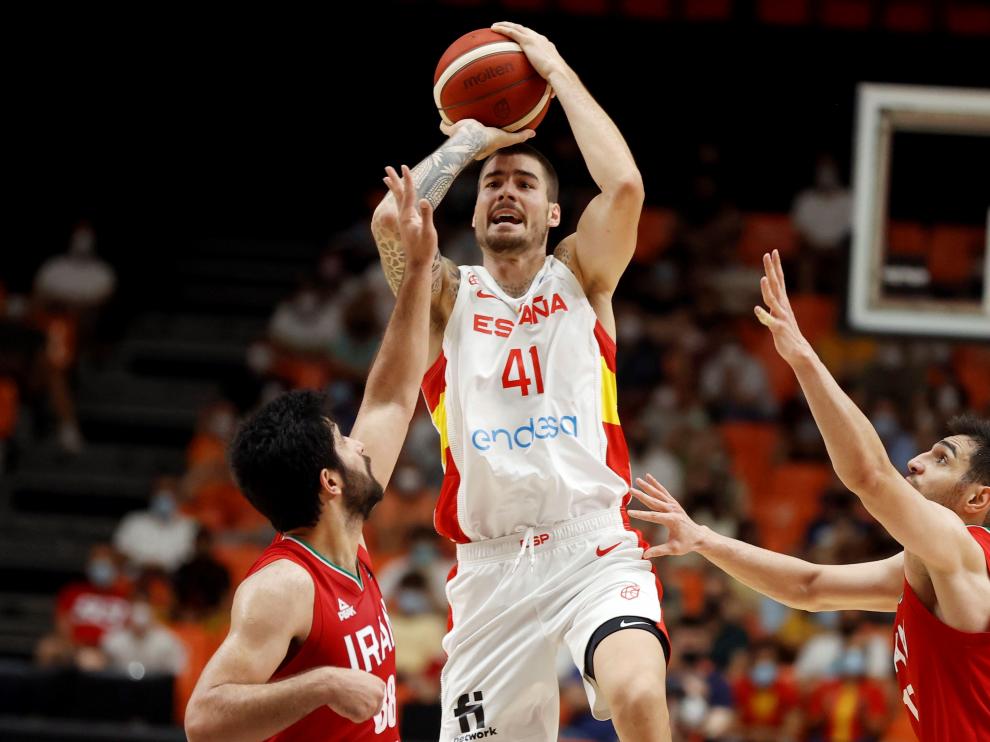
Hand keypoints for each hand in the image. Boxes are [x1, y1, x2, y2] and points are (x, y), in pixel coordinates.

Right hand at [325, 667, 385, 722]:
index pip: (379, 699)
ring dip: (357, 712)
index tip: (359, 697)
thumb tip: (371, 695)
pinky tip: (346, 705)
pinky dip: (351, 715)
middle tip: (352, 701)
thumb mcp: (363, 678)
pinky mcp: (364, 714)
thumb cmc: (344, 679)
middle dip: (365, 709)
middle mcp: (380, 694)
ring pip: (366, 715)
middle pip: (375, 709)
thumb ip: (371, 687)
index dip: (367, 700)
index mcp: (380, 685)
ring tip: (348, 700)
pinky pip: (358, 719)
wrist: (333, 683)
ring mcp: (373, 705)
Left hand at [383, 164, 436, 269]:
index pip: (408, 193)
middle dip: (394, 180)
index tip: (404, 167)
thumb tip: (423, 200)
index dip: (407, 179)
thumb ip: (426, 216)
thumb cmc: (425, 249)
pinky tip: (400, 198)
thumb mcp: (428, 232)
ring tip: (386, 179)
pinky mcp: (408, 224)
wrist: (418, 263)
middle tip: (387, 167)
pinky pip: (402, 206)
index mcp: (408, 216)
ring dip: (394, 188)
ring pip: (398, 200)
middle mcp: (404, 216)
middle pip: (398, 194)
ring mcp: (405, 220)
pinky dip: (400, 198)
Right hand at [439, 118, 534, 158]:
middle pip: (467, 135)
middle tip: (471, 121)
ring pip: (455, 131)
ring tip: (456, 114)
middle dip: (468, 129)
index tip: (485, 130)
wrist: (472, 138)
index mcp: (480, 145)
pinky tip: (442, 110)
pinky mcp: (449, 130)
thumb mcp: (506, 138)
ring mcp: (457, 137)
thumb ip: (518, 136)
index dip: (482, 136)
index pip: (481, 139)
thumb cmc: (488, 141)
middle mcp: (468, 142)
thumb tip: (533, 133)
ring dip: (455, 125)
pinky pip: (444, 126)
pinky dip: (443, 122)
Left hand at [491, 22, 564, 80]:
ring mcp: (534, 38)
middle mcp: (541, 39)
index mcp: (547, 47)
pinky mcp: (527, 41)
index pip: (536, 39)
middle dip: (515, 28)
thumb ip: (549, 86)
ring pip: (517, 27)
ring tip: (495, 26)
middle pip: (525, 30)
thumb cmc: (558, 81)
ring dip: (505, 25)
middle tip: (505, 28)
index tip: (521, 38)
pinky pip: (511, 32)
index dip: (528, 37)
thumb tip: (550, 98)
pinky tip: (492, 29)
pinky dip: (502, 29)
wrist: (558, 73)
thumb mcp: (553, 82)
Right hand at [628, 475, 705, 557]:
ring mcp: (673, 505)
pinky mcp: (673, 503)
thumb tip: (645, 555)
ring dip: (647, 486)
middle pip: (654, 502)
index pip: (653, 516)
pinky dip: (656, 484)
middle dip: (642, 496)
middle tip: (631, 490)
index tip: (630, 512)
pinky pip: (663, 492)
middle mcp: (672, 510)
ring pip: (658, 494)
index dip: (641, 515)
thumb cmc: (686, 544)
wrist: (698, 536)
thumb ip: (659, 551)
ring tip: (637, 480)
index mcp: (672, 520)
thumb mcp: (673, 550)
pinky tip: (648, 477)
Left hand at [754, 249, 813, 364]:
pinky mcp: (778, 329)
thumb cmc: (789, 337)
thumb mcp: (781, 322)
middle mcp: (782, 307)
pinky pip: (770, 322)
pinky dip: (764, 316)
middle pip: (776, 284)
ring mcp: (780, 317)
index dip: (776, 266)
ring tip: (763, 278)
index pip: (779, 280)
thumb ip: (773, 314)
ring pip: (772, 300)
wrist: (799, 353)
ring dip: (768, 289)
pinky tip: (757, 310)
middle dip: (771, 269)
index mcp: (783, 303)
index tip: (773, 252)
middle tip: (768, 254)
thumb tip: (764, 310)